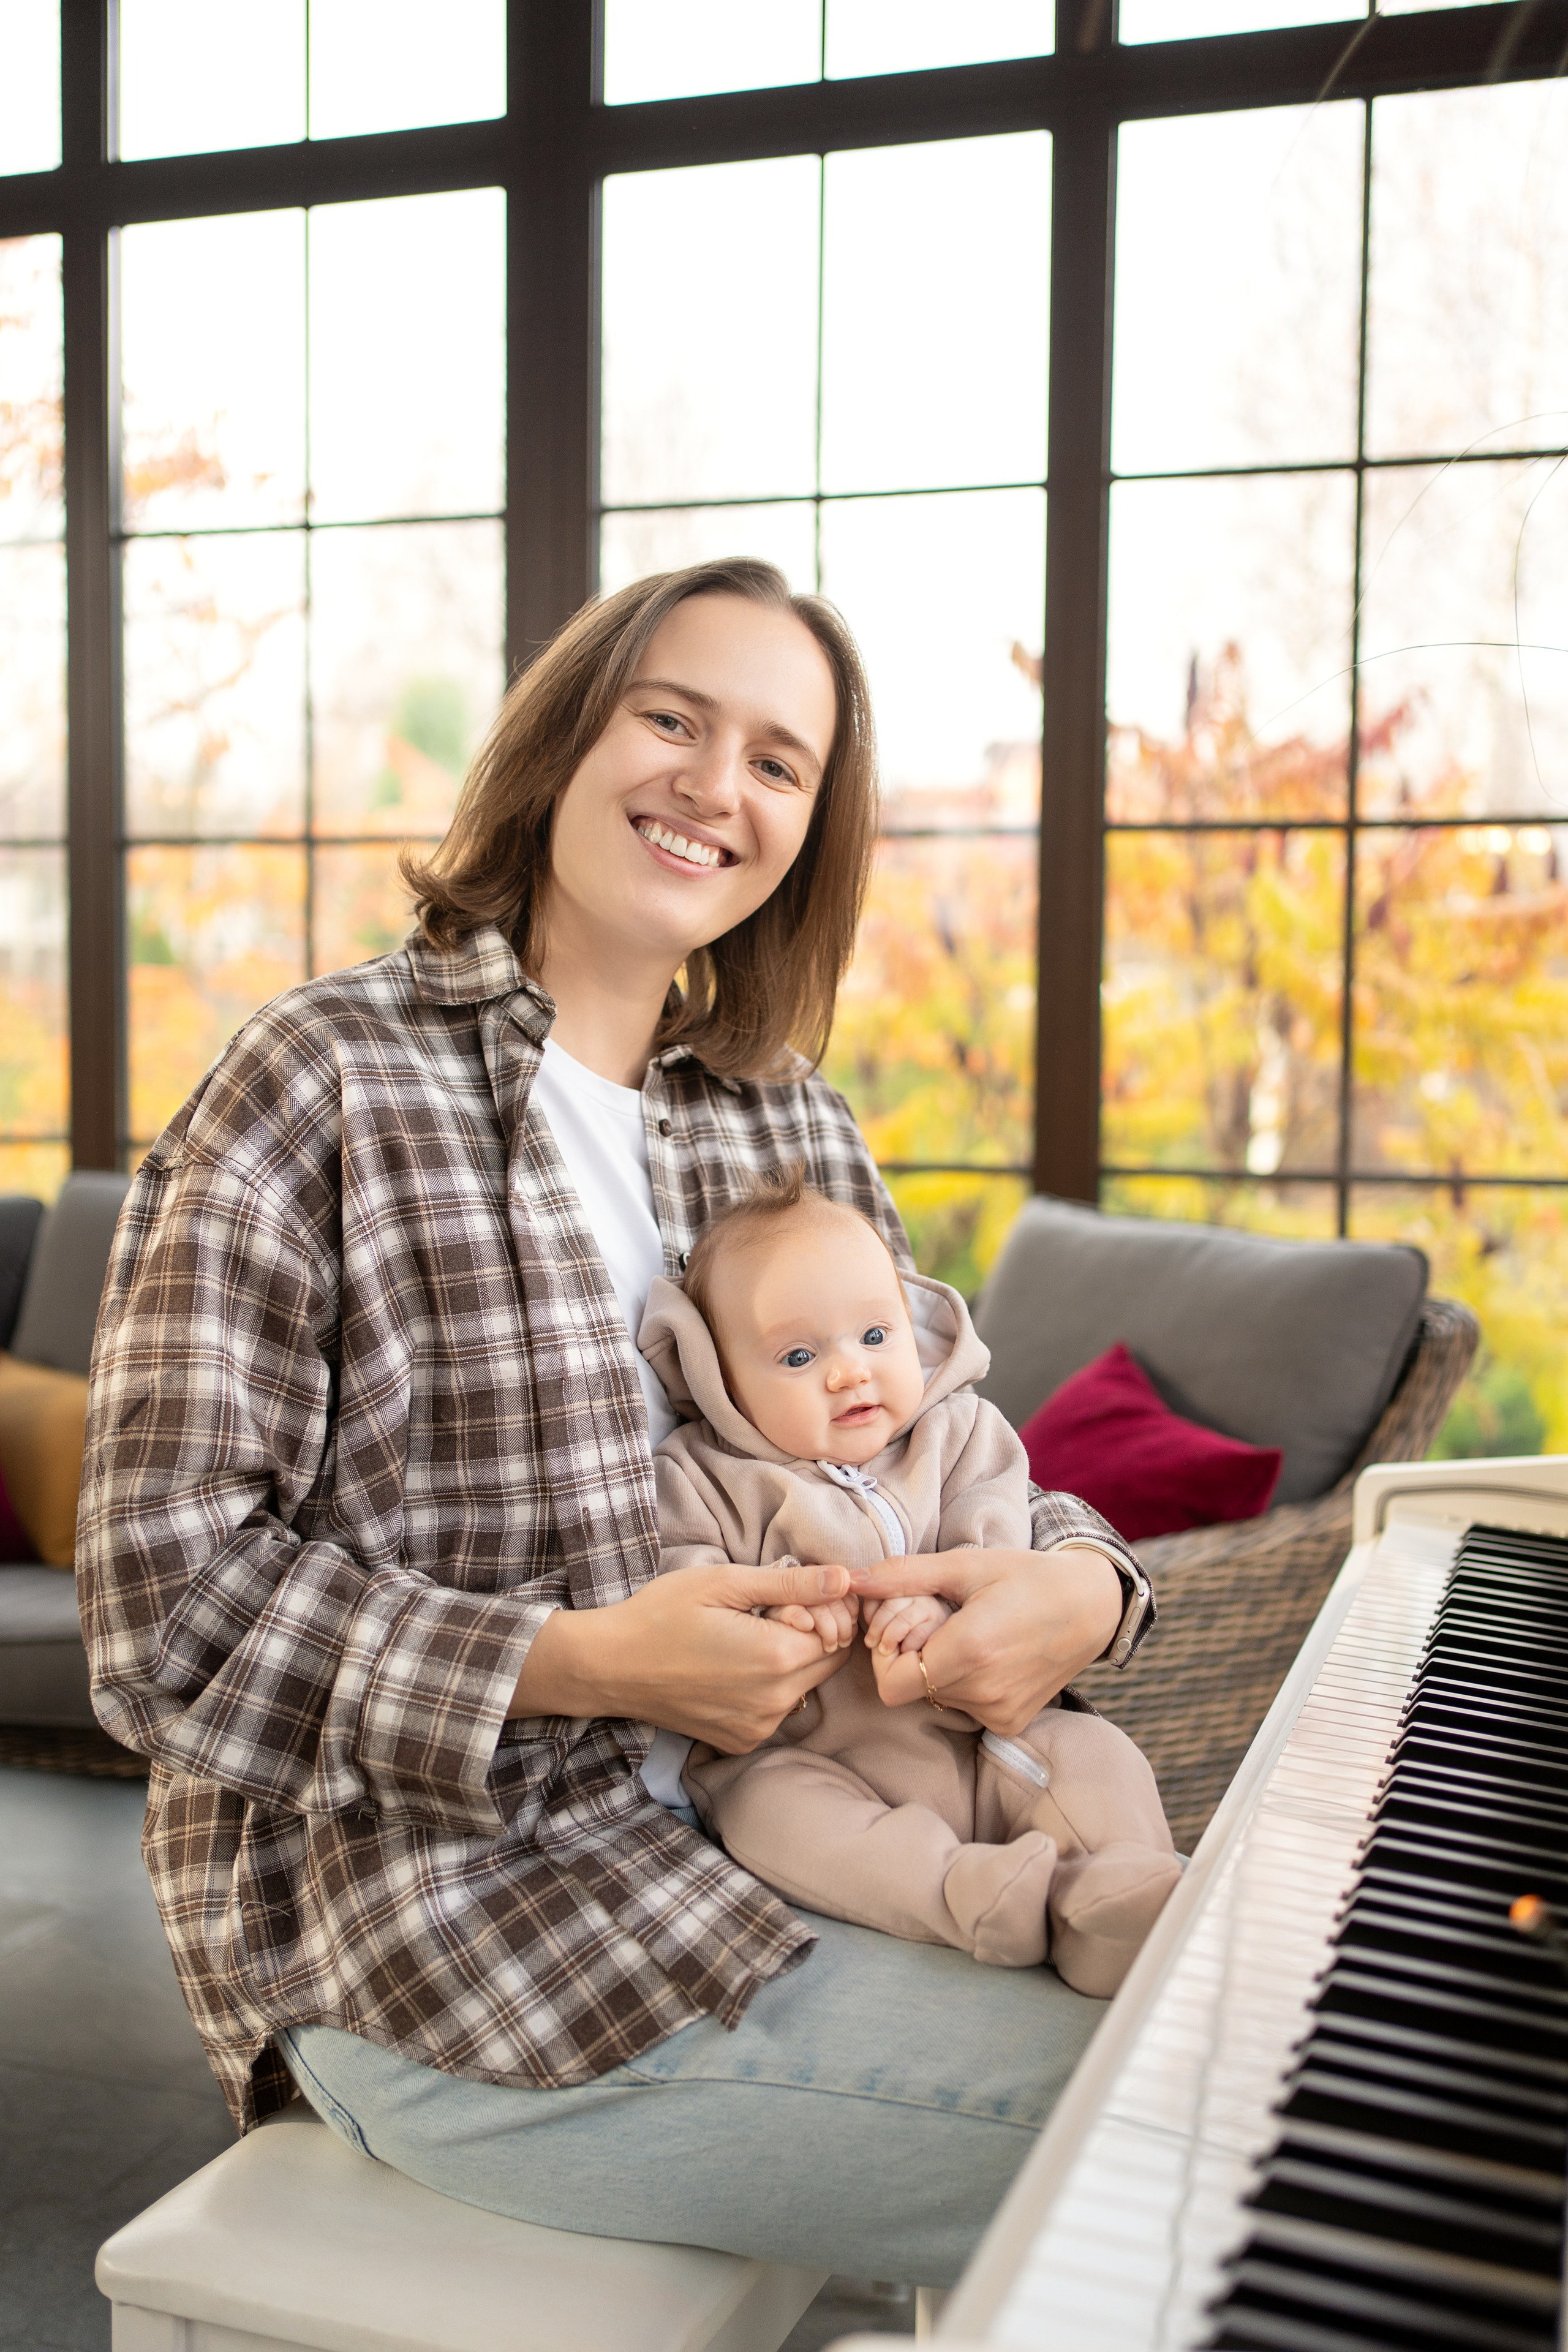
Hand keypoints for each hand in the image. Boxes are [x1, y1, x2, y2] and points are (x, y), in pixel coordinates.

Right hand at [508, 1561, 855, 1753]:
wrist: (611, 1666)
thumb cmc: (663, 1614)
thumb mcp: (725, 1583)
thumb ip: (792, 1584)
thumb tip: (846, 1578)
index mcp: (776, 1657)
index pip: (839, 1631)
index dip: (819, 1609)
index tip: (783, 1598)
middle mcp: (775, 1702)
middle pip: (827, 1662)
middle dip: (811, 1634)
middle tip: (765, 1615)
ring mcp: (758, 1727)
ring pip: (804, 1687)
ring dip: (790, 1661)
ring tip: (744, 1640)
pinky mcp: (742, 1742)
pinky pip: (778, 1709)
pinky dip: (769, 1687)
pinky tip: (732, 1668)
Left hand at [846, 1543, 1121, 1735]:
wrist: (1092, 1605)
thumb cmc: (1027, 1576)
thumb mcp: (965, 1566)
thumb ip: (904, 1576)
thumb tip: (850, 1580)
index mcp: (969, 1651)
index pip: (891, 1685)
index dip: (887, 1658)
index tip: (906, 1628)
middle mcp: (984, 1690)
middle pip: (913, 1689)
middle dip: (914, 1657)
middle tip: (942, 1623)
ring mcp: (1000, 1712)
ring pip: (938, 1699)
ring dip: (942, 1669)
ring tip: (971, 1634)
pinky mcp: (1011, 1722)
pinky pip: (966, 1707)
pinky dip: (966, 1683)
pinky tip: (991, 1654)